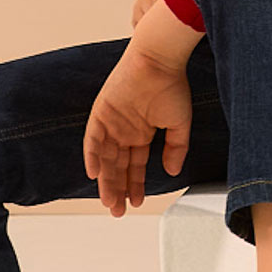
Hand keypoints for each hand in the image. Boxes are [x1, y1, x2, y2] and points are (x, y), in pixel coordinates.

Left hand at [83, 40, 191, 216]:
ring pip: (105, 158)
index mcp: (141, 132)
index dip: (136, 184)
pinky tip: (95, 173)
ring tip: (109, 201)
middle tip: (118, 210)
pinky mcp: (100, 113)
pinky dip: (93, 156)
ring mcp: (111, 122)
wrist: (159, 60)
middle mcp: (124, 130)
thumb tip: (171, 171)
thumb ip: (176, 148)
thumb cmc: (172, 85)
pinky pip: (93, 139)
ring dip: (106, 179)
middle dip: (118, 189)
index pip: (135, 165)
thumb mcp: (179, 123)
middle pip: (118, 166)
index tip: (137, 202)